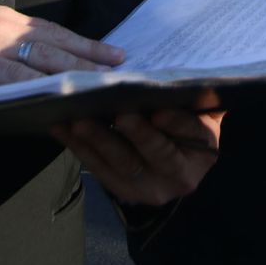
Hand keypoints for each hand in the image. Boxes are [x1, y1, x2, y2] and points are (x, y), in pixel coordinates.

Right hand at [0, 4, 123, 90]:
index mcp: (6, 19)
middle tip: (119, 65)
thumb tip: (31, 65)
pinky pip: (15, 75)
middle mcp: (6, 26)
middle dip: (91, 54)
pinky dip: (38, 85)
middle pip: (58, 41)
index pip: (55, 31)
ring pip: (44, 57)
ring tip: (100, 80)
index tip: (110, 52)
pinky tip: (56, 94)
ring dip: (75, 70)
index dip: (84, 43)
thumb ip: (3, 46)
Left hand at [53, 109, 223, 205]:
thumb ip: (193, 95)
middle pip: (155, 153)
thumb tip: (182, 75)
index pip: (192, 134)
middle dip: (135, 134)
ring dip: (98, 140)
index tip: (160, 112)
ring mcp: (149, 188)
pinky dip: (78, 147)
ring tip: (79, 120)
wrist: (174, 153)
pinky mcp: (121, 190)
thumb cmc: (186, 117)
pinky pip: (97, 168)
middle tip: (118, 114)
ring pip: (121, 164)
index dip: (176, 124)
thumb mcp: (199, 108)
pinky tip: (61, 127)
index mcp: (204, 152)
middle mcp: (179, 177)